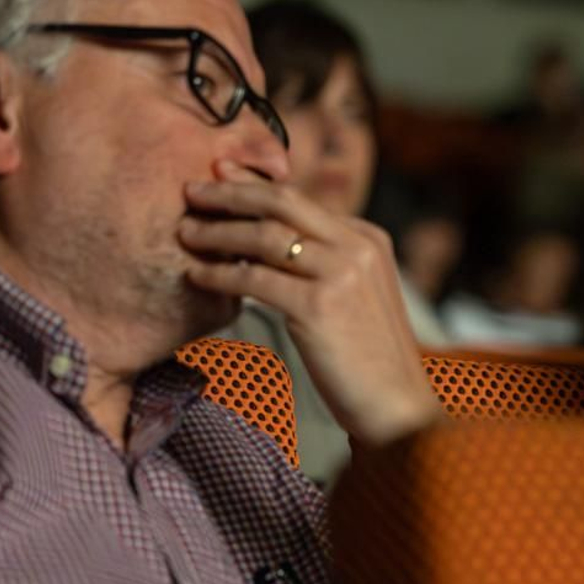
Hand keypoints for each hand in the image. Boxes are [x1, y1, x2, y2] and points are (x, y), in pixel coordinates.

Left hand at [178, 172, 442, 448]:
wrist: (398, 406)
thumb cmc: (368, 359)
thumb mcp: (354, 295)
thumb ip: (323, 263)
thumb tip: (267, 244)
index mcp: (367, 238)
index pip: (301, 201)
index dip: (254, 188)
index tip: (220, 177)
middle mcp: (357, 246)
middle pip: (282, 202)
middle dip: (231, 192)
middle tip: (192, 190)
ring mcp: (341, 273)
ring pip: (264, 236)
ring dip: (217, 232)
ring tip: (185, 232)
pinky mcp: (320, 306)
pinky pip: (255, 280)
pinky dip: (220, 275)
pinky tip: (197, 276)